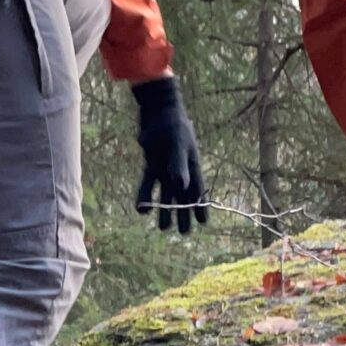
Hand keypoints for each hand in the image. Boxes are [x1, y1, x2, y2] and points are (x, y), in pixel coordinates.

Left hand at [131, 77, 209, 233]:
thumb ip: (179, 165)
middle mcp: (180, 170)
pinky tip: (142, 209)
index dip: (201, 206)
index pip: (199, 190)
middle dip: (183, 214)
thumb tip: (181, 186)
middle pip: (183, 196)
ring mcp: (165, 168)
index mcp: (193, 166)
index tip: (204, 223)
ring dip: (164, 210)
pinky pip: (148, 184)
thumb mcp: (178, 145)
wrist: (157, 111)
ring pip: (166, 194)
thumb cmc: (173, 126)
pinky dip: (145, 196)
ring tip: (163, 228)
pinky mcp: (151, 165)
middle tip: (184, 233)